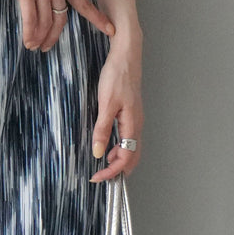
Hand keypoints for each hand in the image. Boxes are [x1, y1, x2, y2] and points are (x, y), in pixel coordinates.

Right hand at [4, 0, 116, 51]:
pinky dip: (29, 33)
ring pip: (45, 22)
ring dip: (40, 37)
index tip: (111, 30)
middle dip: (54, 36)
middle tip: (47, 47)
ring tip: (35, 46)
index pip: (85, 4)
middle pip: (60, 19)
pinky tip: (28, 41)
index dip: (98, 18)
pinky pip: (30, 19)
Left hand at [90, 39, 142, 181]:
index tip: (96, 178)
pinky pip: (128, 138)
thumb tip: (98, 153)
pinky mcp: (131, 114)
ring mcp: (135, 120)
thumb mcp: (105, 103)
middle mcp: (137, 125)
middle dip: (118, 171)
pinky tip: (108, 147)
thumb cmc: (117, 76)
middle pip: (133, 157)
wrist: (126, 55)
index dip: (111, 171)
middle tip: (101, 178)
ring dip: (119, 160)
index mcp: (132, 125)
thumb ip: (102, 129)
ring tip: (103, 166)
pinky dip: (120, 148)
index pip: (125, 158)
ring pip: (131, 148)